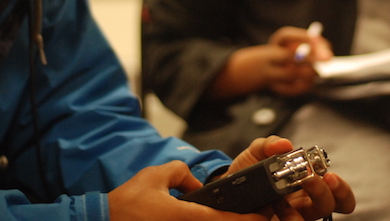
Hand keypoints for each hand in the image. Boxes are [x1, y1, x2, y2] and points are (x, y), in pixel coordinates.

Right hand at [108, 160, 265, 220]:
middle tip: (257, 216)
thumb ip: (182, 173)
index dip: (248, 220)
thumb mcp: (156, 175)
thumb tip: (196, 184)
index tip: (262, 216)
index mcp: (186, 216)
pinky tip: (212, 219)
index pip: (224, 219)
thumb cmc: (127, 203)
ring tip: (235, 217)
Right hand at [208, 27, 333, 99]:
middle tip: (328, 58)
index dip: (303, 37)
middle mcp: (267, 58)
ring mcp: (268, 74)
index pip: (285, 36)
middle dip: (312, 57)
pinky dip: (301, 87)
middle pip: (290, 55)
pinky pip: (288, 89)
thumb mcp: (279, 48)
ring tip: (318, 72)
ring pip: (290, 74)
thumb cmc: (267, 59)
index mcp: (271, 45)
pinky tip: (308, 83)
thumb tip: (322, 49)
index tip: (318, 39)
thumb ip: (299, 46)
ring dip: (308, 73)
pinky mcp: (272, 87)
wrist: (239, 74)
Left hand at [225, 136, 354, 220]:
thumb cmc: (248, 171)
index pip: (337, 193)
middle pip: (330, 206)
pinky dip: (286, 218)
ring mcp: (291, 217)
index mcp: (307, 184)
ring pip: (312, 218)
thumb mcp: (256, 152)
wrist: (225, 188)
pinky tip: (271, 209)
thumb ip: (269, 145)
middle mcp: (303, 203)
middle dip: (323, 193)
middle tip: (309, 180)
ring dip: (299, 212)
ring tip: (282, 201)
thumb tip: (284, 144)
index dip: (341, 189)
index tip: (329, 176)